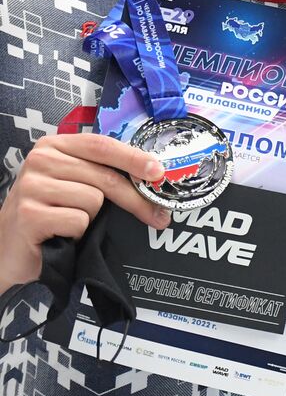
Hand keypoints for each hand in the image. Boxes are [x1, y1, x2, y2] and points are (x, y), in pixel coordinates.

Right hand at [0, 133, 168, 292]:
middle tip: (158, 217)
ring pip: (93, 201)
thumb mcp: (72, 184)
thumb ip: (100, 173)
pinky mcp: (29, 214)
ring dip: (90, 219)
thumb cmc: (48, 214)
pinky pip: (78, 221)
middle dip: (135, 200)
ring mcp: (31, 186)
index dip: (134, 158)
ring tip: (69, 224)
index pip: (102, 146)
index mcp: (53, 145)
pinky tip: (58, 234)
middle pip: (105, 177)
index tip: (159, 172)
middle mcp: (39, 160)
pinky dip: (77, 233)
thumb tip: (153, 176)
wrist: (7, 249)